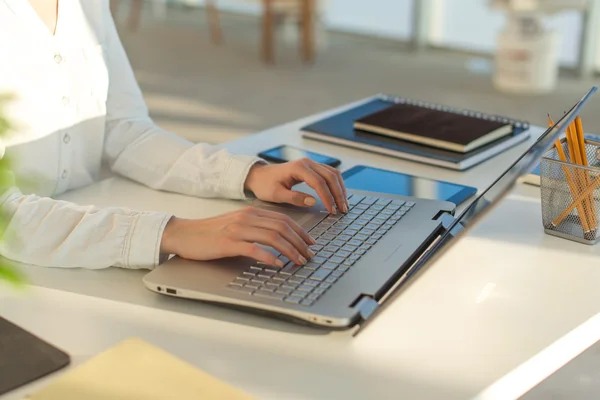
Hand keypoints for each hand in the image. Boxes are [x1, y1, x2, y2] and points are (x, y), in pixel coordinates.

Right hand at [160, 207, 315, 266]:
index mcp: (251, 212)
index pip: (283, 219)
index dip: (301, 232)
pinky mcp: (229, 243)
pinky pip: (254, 249)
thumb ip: (255, 228)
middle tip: (310, 255)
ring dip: (290, 250)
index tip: (311, 243)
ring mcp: (238, 229)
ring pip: (273, 237)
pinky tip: (278, 265)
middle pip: (282, 227)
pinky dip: (269, 257)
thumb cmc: (210, 233)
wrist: (184, 233)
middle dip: (300, 242)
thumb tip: (277, 239)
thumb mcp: (236, 224)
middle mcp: (247, 217)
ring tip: (299, 261)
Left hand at [244, 159, 348, 213]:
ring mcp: (311, 164)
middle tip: (343, 210)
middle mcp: (307, 163)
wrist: (259, 176)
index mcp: (298, 168)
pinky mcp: (312, 168)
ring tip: (343, 205)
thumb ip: (294, 198)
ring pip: (333, 174)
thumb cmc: (265, 185)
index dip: (328, 197)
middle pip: (331, 176)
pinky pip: (329, 174)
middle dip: (339, 194)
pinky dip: (336, 185)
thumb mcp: (276, 194)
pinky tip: (339, 196)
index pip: (319, 182)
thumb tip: (313, 201)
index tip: (332, 210)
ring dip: (340, 189)